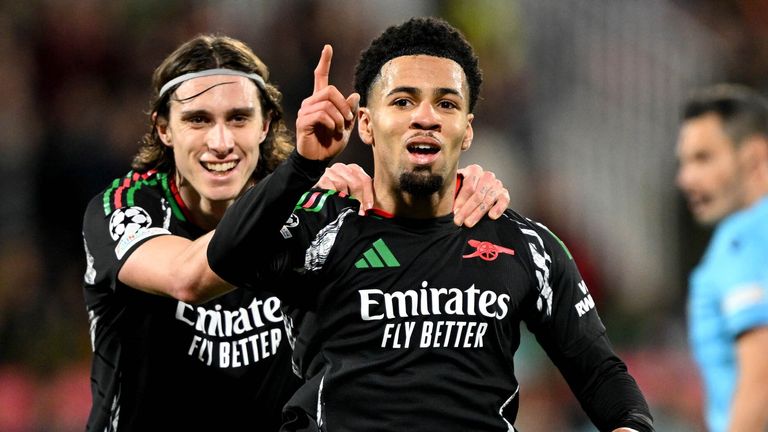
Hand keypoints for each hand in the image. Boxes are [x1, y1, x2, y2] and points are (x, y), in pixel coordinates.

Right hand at [296, 45, 359, 160]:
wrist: (319, 159)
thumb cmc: (330, 143)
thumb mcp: (346, 126)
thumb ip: (349, 111)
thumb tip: (354, 95)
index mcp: (320, 101)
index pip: (320, 77)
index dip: (324, 62)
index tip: (328, 48)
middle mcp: (310, 102)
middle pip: (330, 90)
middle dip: (344, 105)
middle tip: (348, 120)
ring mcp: (305, 111)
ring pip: (327, 104)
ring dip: (340, 118)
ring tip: (340, 129)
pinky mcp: (303, 122)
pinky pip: (321, 115)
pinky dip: (332, 123)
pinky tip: (333, 131)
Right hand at [315, 163, 374, 214]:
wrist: (321, 199)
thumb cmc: (342, 196)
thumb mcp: (355, 194)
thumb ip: (364, 198)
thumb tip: (369, 209)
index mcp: (354, 169)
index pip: (365, 180)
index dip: (368, 196)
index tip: (369, 208)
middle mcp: (343, 168)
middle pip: (355, 183)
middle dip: (358, 199)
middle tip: (358, 211)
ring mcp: (331, 172)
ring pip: (343, 184)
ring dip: (346, 199)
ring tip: (348, 208)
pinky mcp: (322, 179)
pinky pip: (330, 187)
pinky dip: (334, 196)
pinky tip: (336, 202)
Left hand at [453, 164, 509, 226]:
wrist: (477, 187)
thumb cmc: (463, 187)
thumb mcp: (457, 185)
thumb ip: (453, 191)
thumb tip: (446, 204)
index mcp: (474, 170)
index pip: (469, 187)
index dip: (461, 201)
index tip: (454, 212)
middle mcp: (487, 176)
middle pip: (478, 195)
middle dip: (467, 210)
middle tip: (458, 220)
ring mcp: (497, 184)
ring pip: (488, 200)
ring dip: (477, 213)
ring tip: (468, 223)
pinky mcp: (504, 193)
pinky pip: (504, 201)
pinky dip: (498, 209)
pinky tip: (491, 216)